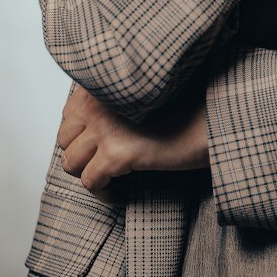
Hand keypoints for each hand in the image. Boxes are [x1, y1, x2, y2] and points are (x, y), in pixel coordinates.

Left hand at [57, 84, 208, 202]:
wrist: (211, 120)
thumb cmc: (187, 107)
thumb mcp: (144, 95)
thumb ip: (117, 101)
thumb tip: (93, 126)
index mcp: (105, 83)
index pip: (70, 113)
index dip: (79, 134)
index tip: (95, 146)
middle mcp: (99, 102)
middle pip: (65, 139)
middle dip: (80, 155)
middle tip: (101, 164)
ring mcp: (105, 128)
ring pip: (71, 163)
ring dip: (88, 174)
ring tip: (108, 179)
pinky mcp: (117, 154)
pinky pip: (91, 183)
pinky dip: (102, 193)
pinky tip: (119, 193)